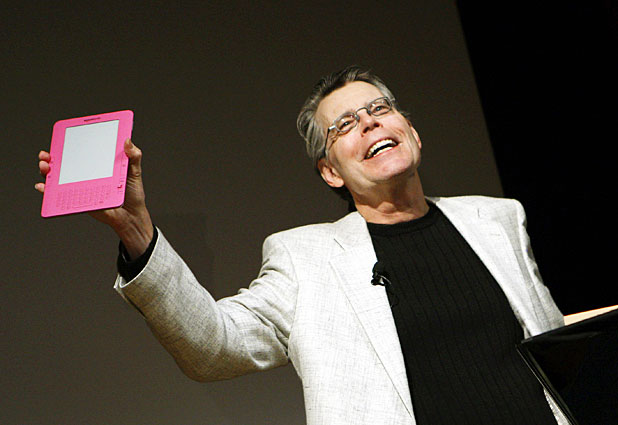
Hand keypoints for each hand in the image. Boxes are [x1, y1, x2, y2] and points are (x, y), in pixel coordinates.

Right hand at [36, 139, 153, 258]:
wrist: (132, 215)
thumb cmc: (132, 193)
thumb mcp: (134, 171)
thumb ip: (133, 156)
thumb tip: (127, 140)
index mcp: (97, 165)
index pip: (79, 152)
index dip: (66, 145)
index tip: (59, 138)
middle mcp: (86, 175)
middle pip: (64, 164)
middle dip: (50, 157)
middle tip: (47, 155)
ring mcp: (81, 187)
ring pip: (58, 178)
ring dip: (47, 172)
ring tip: (46, 167)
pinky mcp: (80, 201)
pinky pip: (60, 196)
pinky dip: (49, 192)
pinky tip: (44, 187)